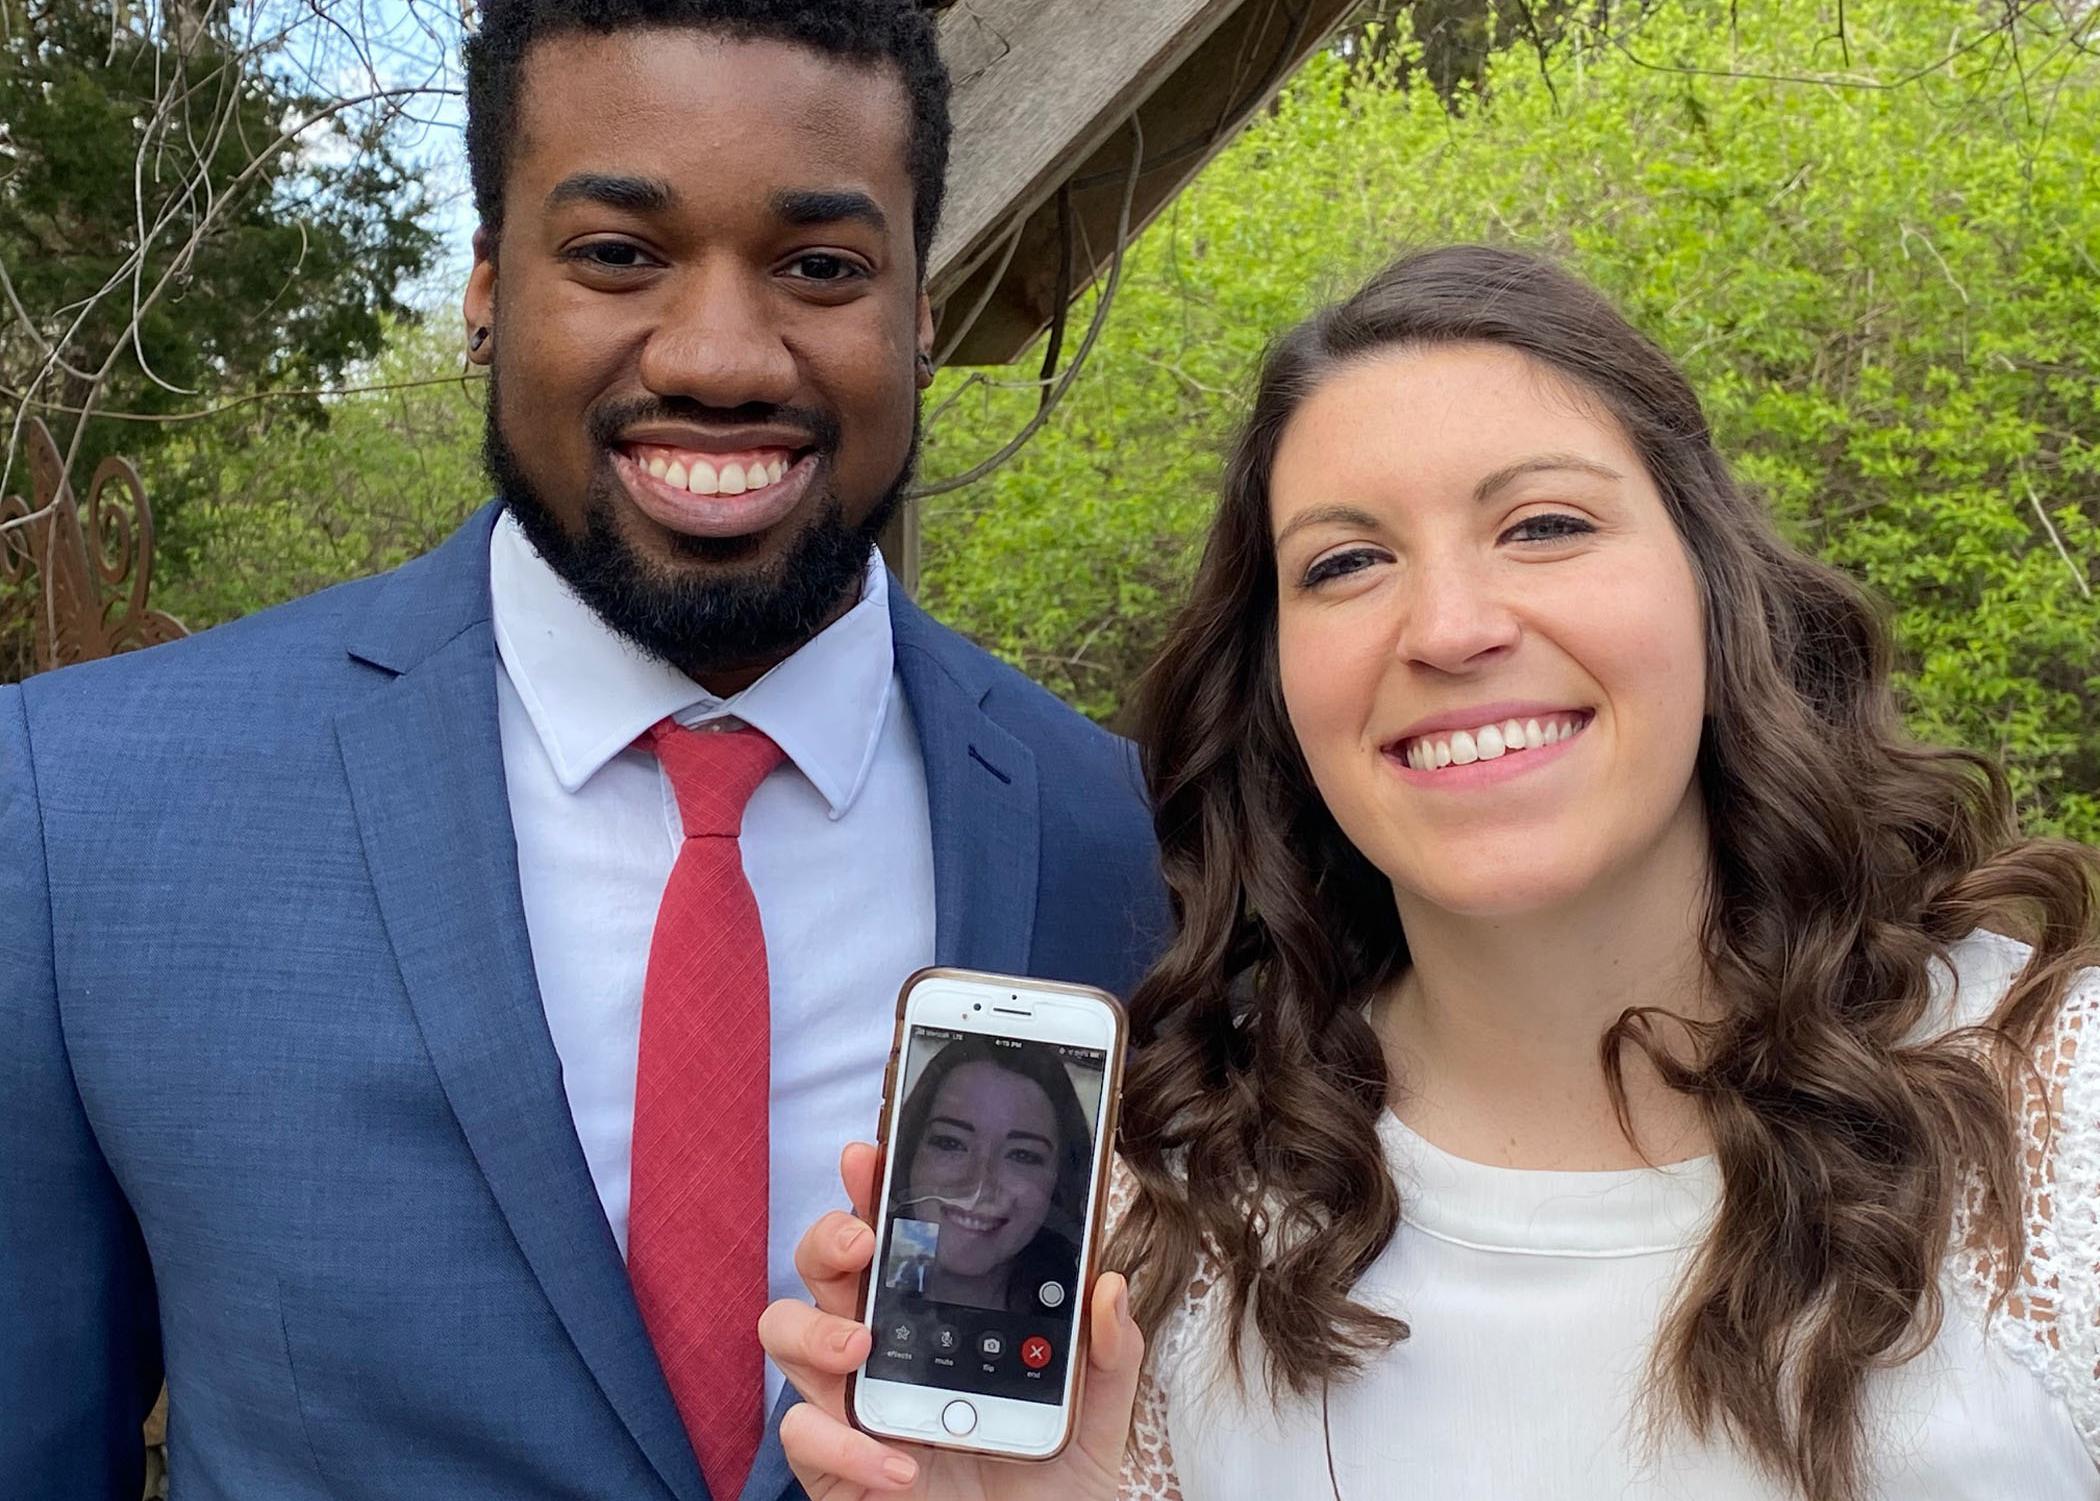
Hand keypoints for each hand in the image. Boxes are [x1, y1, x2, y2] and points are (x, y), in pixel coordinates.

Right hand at [761, 1142, 1143, 1500]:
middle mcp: (880, 1347)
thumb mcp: (1094, 1410)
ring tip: (860, 1345)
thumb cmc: (1047, 1477)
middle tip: (863, 1241)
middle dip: (828, 1238)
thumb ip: (1109, 1349)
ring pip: (784, 1333)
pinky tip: (899, 1464)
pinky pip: (804, 1437)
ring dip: (814, 1329)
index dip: (871, 1189)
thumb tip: (1107, 1286)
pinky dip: (845, 1445)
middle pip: (819, 1267)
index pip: (891, 1235)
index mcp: (933, 1314)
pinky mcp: (836, 1466)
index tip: (872, 1153)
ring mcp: (851, 1402)